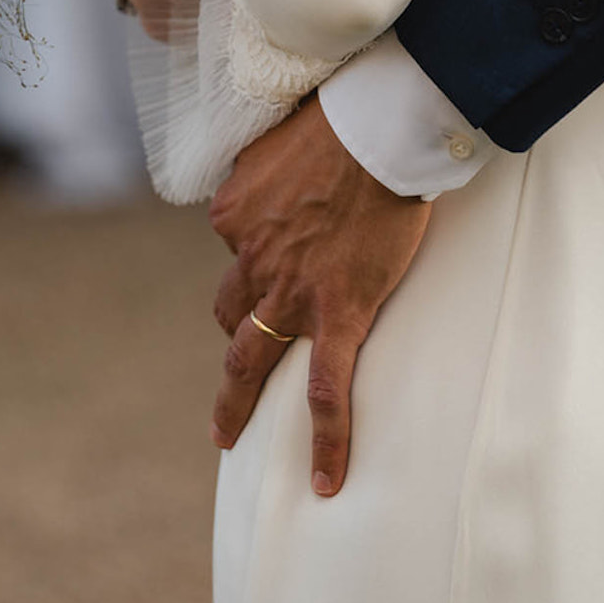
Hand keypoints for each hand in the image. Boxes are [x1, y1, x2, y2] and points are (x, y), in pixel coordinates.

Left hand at [209, 95, 430, 496]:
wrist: (375, 132)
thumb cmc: (337, 120)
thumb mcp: (278, 135)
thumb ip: (266, 164)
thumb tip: (272, 168)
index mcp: (234, 214)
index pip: (237, 243)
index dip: (259, 248)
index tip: (286, 241)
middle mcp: (251, 258)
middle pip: (231, 308)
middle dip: (234, 332)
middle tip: (235, 360)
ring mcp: (290, 294)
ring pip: (251, 358)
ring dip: (237, 397)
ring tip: (227, 433)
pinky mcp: (336, 316)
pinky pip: (327, 390)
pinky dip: (326, 439)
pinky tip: (324, 481)